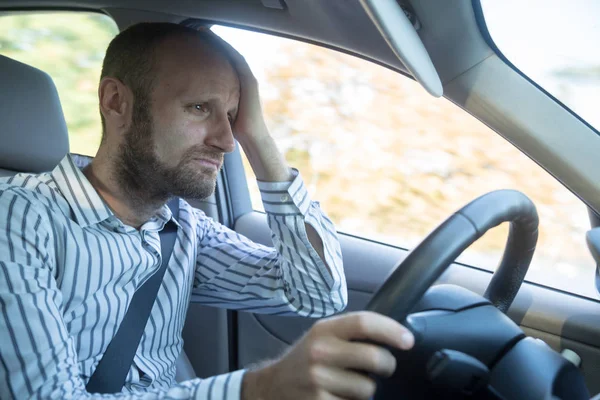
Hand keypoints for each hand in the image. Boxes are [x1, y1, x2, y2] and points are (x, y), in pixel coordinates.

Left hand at [201, 28, 267, 140]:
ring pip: (233, 55)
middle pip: (228, 57)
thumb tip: (195, 103)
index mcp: (237, 86)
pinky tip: (217, 42)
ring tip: (205, 32)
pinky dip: (228, 51)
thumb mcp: (221, 112)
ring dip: (220, 43)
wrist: (252, 138)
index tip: (197, 45)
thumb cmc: (236, 129)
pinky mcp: (250, 83)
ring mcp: (248, 80)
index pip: (223, 65)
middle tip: (200, 32)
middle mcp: (244, 80)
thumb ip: (213, 103)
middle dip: (215, 44)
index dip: (211, 53)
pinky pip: (238, 61)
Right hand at [242, 311, 414, 399]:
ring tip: (351, 384)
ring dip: (368, 389)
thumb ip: (351, 332)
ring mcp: (318, 380)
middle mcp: (320, 352)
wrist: (274, 386)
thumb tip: (394, 335)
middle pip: (374, 358)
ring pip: (368, 388)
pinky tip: (340, 396)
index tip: (408, 340)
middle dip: (388, 365)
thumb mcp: (322, 336)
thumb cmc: (306, 359)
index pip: (364, 323)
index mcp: (324, 330)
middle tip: (384, 367)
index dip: (391, 330)